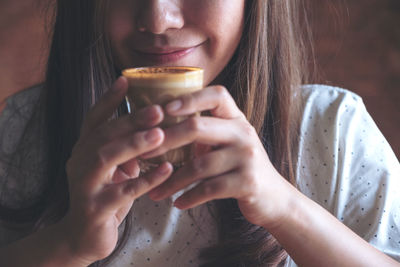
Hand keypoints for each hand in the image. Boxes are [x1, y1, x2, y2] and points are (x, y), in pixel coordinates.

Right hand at [60, 77, 172, 263]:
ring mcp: (85, 185)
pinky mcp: (95, 208)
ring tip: (159, 134)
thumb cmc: (106, 195)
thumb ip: (126, 149)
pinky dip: (146, 179)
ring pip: (106, 158)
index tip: (125, 80)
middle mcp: (80, 162)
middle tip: (158, 110)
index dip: (108, 99)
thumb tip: (155, 126)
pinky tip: (166, 170)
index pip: (93, 118)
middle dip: (130, 120)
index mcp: (85, 149)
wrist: (84, 236)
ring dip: (134, 144)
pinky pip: (123, 191)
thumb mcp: (114, 168)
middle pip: (103, 134)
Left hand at [145, 85, 293, 228]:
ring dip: (173, 180)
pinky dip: (189, 197)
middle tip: (143, 153)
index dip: (190, 98)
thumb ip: (205, 132)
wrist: (274, 198)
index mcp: (237, 119)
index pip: (217, 95)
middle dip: (166, 140)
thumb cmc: (241, 167)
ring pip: (200, 165)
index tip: (165, 108)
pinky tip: (177, 203)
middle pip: (198, 127)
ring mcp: (247, 157)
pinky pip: (209, 189)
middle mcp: (244, 133)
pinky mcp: (247, 183)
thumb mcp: (229, 142)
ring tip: (156, 191)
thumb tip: (159, 129)